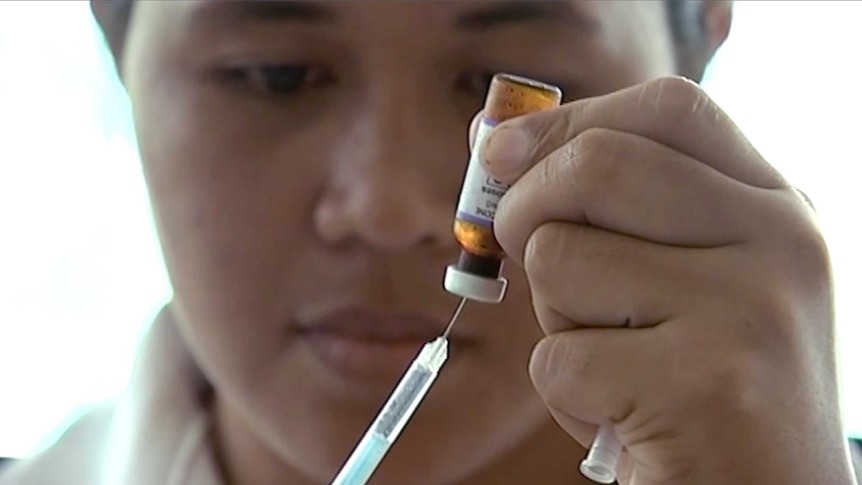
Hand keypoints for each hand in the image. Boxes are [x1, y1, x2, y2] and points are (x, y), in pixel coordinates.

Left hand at [480, 77, 854, 484]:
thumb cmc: (701, 386)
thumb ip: (611, 206)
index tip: (498, 151)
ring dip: (558, 320)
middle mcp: (778, 242)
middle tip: (532, 265)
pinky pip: (557, 357)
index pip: (666, 109)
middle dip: (527, 213)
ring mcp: (748, 309)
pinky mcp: (704, 386)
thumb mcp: (682, 278)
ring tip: (620, 363)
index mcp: (774, 208)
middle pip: (596, 165)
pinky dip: (568, 395)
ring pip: (559, 259)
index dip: (566, 120)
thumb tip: (491, 136)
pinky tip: (627, 417)